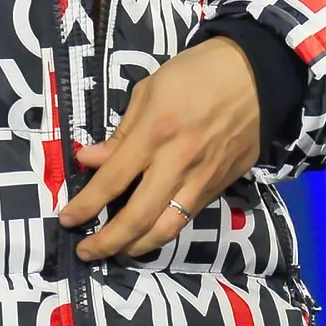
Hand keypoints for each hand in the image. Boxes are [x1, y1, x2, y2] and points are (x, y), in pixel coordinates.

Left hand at [58, 39, 262, 262]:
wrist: (259, 74)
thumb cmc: (197, 73)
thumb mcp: (150, 90)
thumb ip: (121, 133)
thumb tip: (90, 160)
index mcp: (154, 133)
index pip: (111, 181)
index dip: (85, 206)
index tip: (67, 220)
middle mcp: (177, 163)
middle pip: (137, 217)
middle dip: (107, 242)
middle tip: (86, 252)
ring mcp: (201, 179)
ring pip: (166, 229)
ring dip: (136, 247)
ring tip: (118, 251)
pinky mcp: (220, 186)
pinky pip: (187, 217)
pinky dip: (164, 231)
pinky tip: (149, 233)